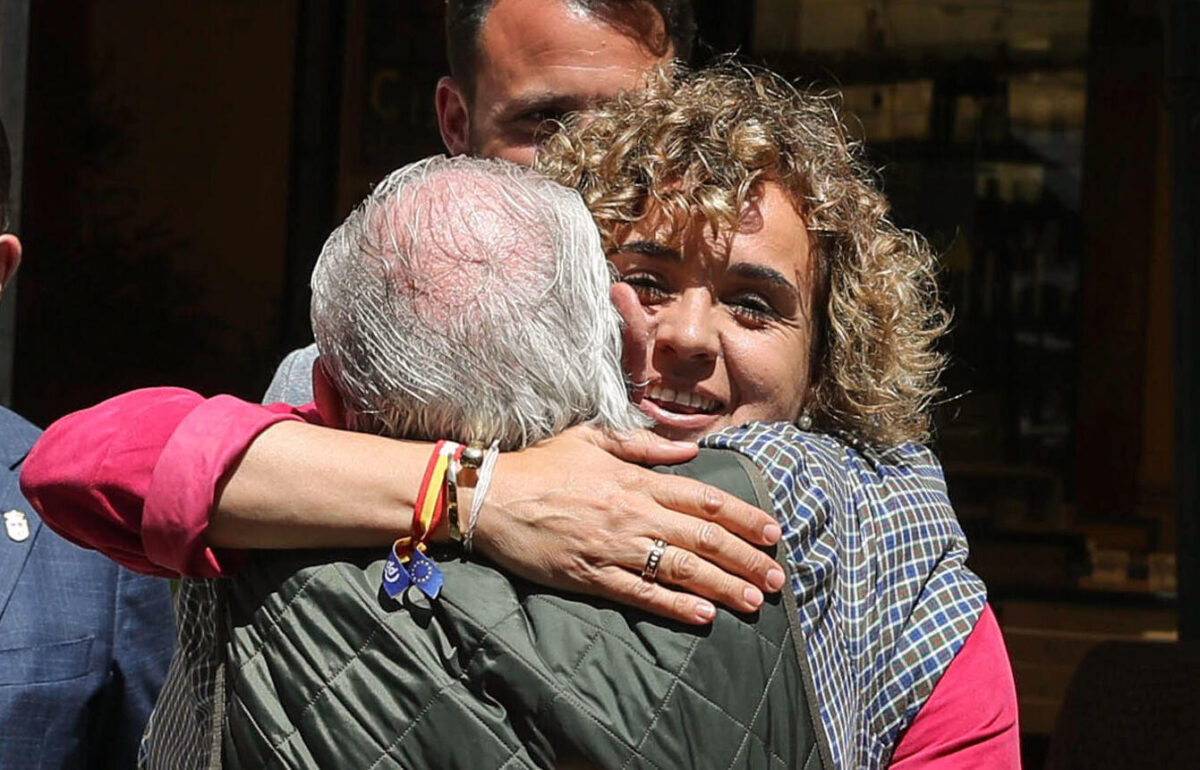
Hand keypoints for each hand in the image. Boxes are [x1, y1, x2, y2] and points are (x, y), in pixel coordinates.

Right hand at [471, 427, 785, 624]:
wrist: (489, 496)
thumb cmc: (541, 465)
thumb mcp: (593, 438)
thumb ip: (644, 445)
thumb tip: (689, 450)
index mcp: (635, 480)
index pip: (702, 500)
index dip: (742, 516)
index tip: (772, 531)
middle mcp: (631, 514)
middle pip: (701, 539)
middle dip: (746, 557)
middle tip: (778, 575)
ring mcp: (612, 547)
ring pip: (680, 569)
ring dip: (723, 585)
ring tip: (755, 599)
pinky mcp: (590, 576)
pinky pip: (641, 594)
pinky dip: (675, 605)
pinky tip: (705, 615)